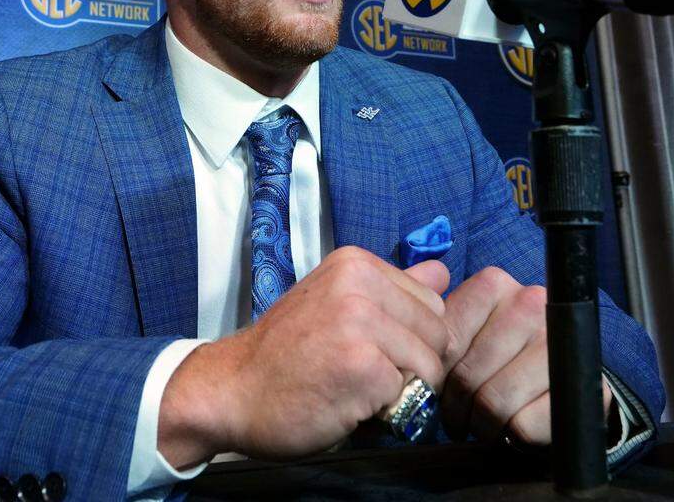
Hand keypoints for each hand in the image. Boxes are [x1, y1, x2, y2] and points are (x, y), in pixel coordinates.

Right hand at [157, 247, 449, 466]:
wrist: (230, 390)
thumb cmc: (284, 355)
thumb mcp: (336, 305)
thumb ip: (391, 289)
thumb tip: (442, 271)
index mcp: (355, 263)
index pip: (433, 304)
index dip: (412, 339)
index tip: (370, 350)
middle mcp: (359, 283)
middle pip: (439, 335)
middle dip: (414, 366)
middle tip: (363, 376)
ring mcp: (360, 322)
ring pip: (431, 367)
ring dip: (401, 390)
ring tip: (355, 388)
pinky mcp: (362, 365)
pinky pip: (407, 394)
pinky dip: (383, 410)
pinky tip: (344, 402)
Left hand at [439, 266, 611, 445]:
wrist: (557, 378)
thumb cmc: (498, 356)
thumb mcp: (463, 334)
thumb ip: (434, 331)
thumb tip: (407, 343)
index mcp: (494, 285)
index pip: (446, 341)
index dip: (436, 374)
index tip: (439, 387)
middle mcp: (530, 303)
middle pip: (467, 374)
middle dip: (455, 407)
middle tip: (458, 417)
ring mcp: (557, 342)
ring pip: (494, 402)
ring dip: (481, 425)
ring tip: (480, 423)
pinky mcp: (578, 384)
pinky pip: (523, 425)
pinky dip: (511, 436)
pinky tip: (510, 428)